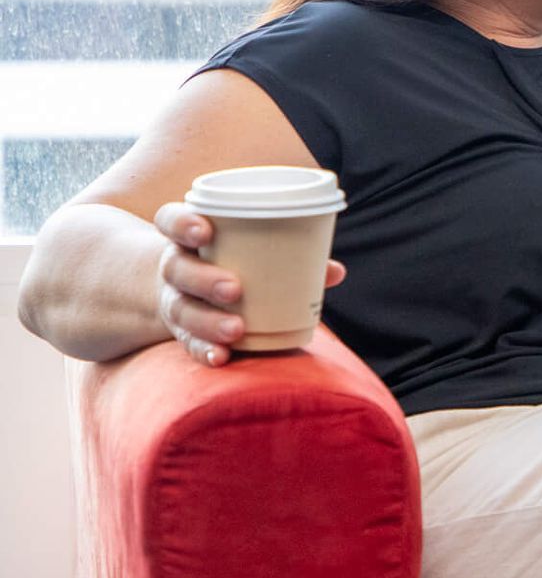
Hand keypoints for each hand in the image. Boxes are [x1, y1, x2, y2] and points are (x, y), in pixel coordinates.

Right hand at [152, 203, 345, 365]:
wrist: (190, 291)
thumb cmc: (234, 260)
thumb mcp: (251, 251)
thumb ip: (291, 256)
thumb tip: (335, 271)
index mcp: (188, 236)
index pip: (170, 220)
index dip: (182, 223)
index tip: (204, 231)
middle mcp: (175, 266)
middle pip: (178, 269)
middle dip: (204, 279)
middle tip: (234, 289)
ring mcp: (175, 299)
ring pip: (182, 308)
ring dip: (208, 320)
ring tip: (236, 328)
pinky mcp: (180, 330)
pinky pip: (187, 342)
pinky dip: (204, 349)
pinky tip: (222, 356)